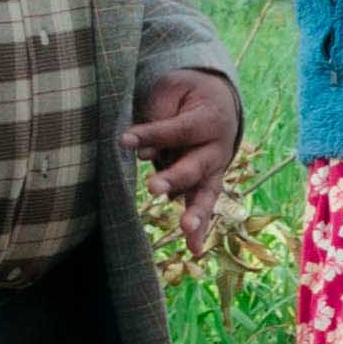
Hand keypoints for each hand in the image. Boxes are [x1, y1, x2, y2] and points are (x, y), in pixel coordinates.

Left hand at [123, 67, 245, 235]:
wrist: (217, 100)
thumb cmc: (185, 96)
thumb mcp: (171, 94)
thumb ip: (157, 120)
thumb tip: (141, 152)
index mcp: (211, 118)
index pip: (179, 130)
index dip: (152, 135)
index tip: (124, 140)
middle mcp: (218, 147)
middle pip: (195, 165)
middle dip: (174, 178)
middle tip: (152, 188)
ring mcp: (215, 169)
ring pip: (206, 192)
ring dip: (196, 212)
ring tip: (186, 228)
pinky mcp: (208, 184)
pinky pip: (204, 206)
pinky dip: (201, 229)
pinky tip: (194, 249)